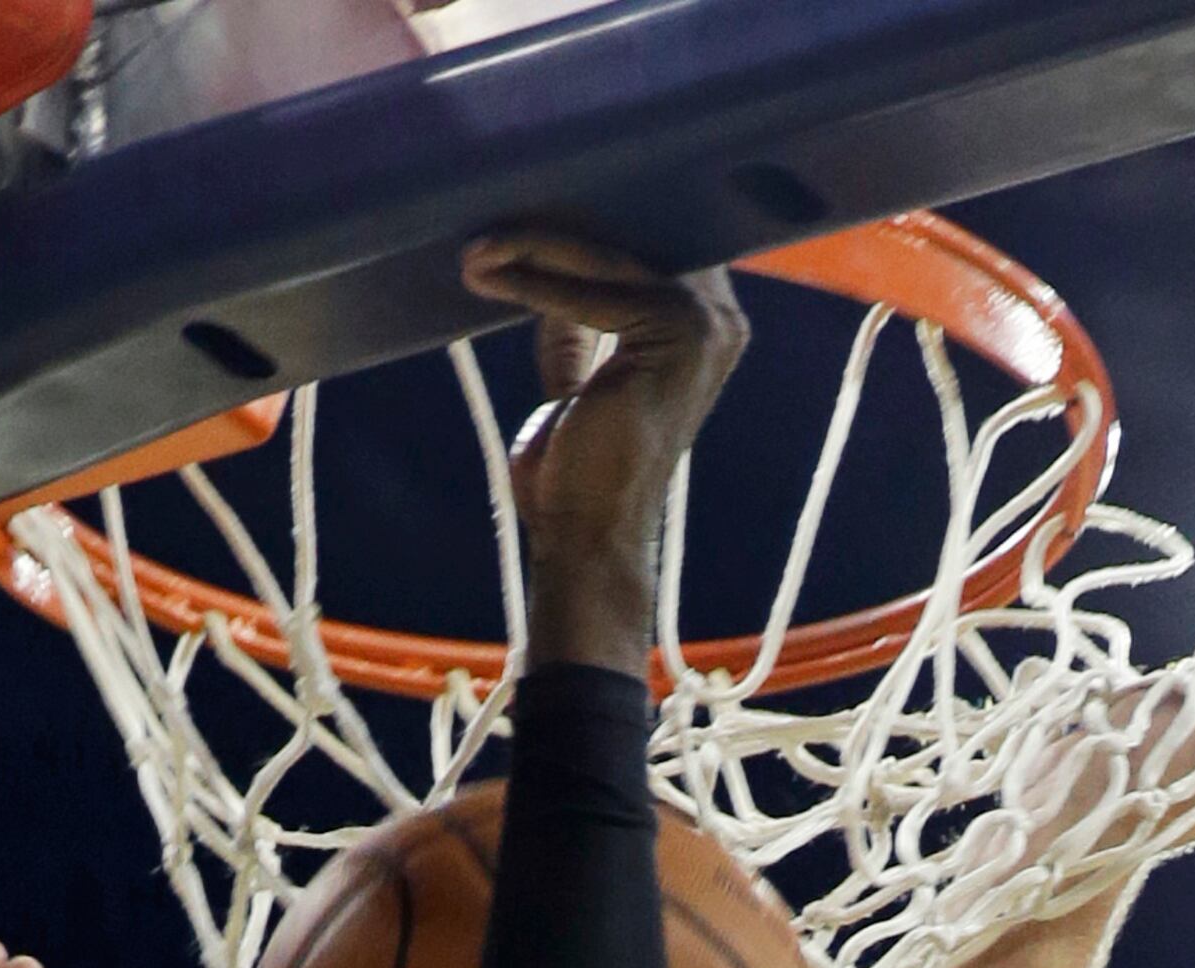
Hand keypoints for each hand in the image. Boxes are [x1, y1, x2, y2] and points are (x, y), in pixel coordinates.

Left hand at [465, 232, 744, 669]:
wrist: (590, 537)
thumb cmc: (580, 469)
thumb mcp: (579, 374)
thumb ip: (577, 319)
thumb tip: (540, 259)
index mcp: (705, 323)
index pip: (645, 243)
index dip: (586, 216)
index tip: (520, 203)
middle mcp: (718, 318)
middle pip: (632, 237)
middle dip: (558, 219)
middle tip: (491, 208)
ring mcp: (704, 325)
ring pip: (606, 256)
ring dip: (533, 245)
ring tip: (476, 249)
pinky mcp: (674, 334)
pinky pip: (590, 291)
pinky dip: (533, 281)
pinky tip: (486, 274)